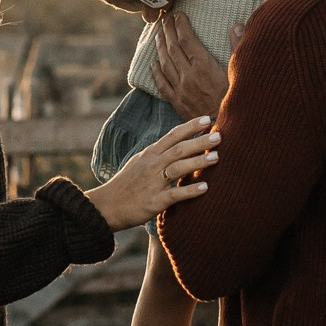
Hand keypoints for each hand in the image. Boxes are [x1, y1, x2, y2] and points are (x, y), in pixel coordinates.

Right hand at [83, 115, 216, 230]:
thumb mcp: (139, 163)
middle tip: (219, 136)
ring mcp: (153, 183)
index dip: (190, 127)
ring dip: (198, 161)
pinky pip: (175, 194)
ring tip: (217, 157)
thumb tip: (177, 145)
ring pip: (179, 168)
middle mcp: (152, 165)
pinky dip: (190, 190)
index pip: (172, 135)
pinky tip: (205, 187)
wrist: (106, 207)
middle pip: (179, 149)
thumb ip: (158, 155)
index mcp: (149, 154)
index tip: (207, 118)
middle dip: (200, 141)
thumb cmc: (125, 185)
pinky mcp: (154, 201)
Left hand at [152, 12, 230, 119]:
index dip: (181, 24)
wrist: (228, 129)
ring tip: (158, 34)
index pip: (187, 39)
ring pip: (165, 63)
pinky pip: (162, 83)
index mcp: (204, 66)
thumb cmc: (237, 100)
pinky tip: (153, 62)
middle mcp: (189, 76)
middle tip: (165, 19)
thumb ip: (237, 48)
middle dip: (168, 30)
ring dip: (160, 47)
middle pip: (173, 48)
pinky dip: (156, 71)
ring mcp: (180, 89)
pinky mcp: (177, 102)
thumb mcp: (240, 72)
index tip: (178, 14)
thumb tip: (236, 25)